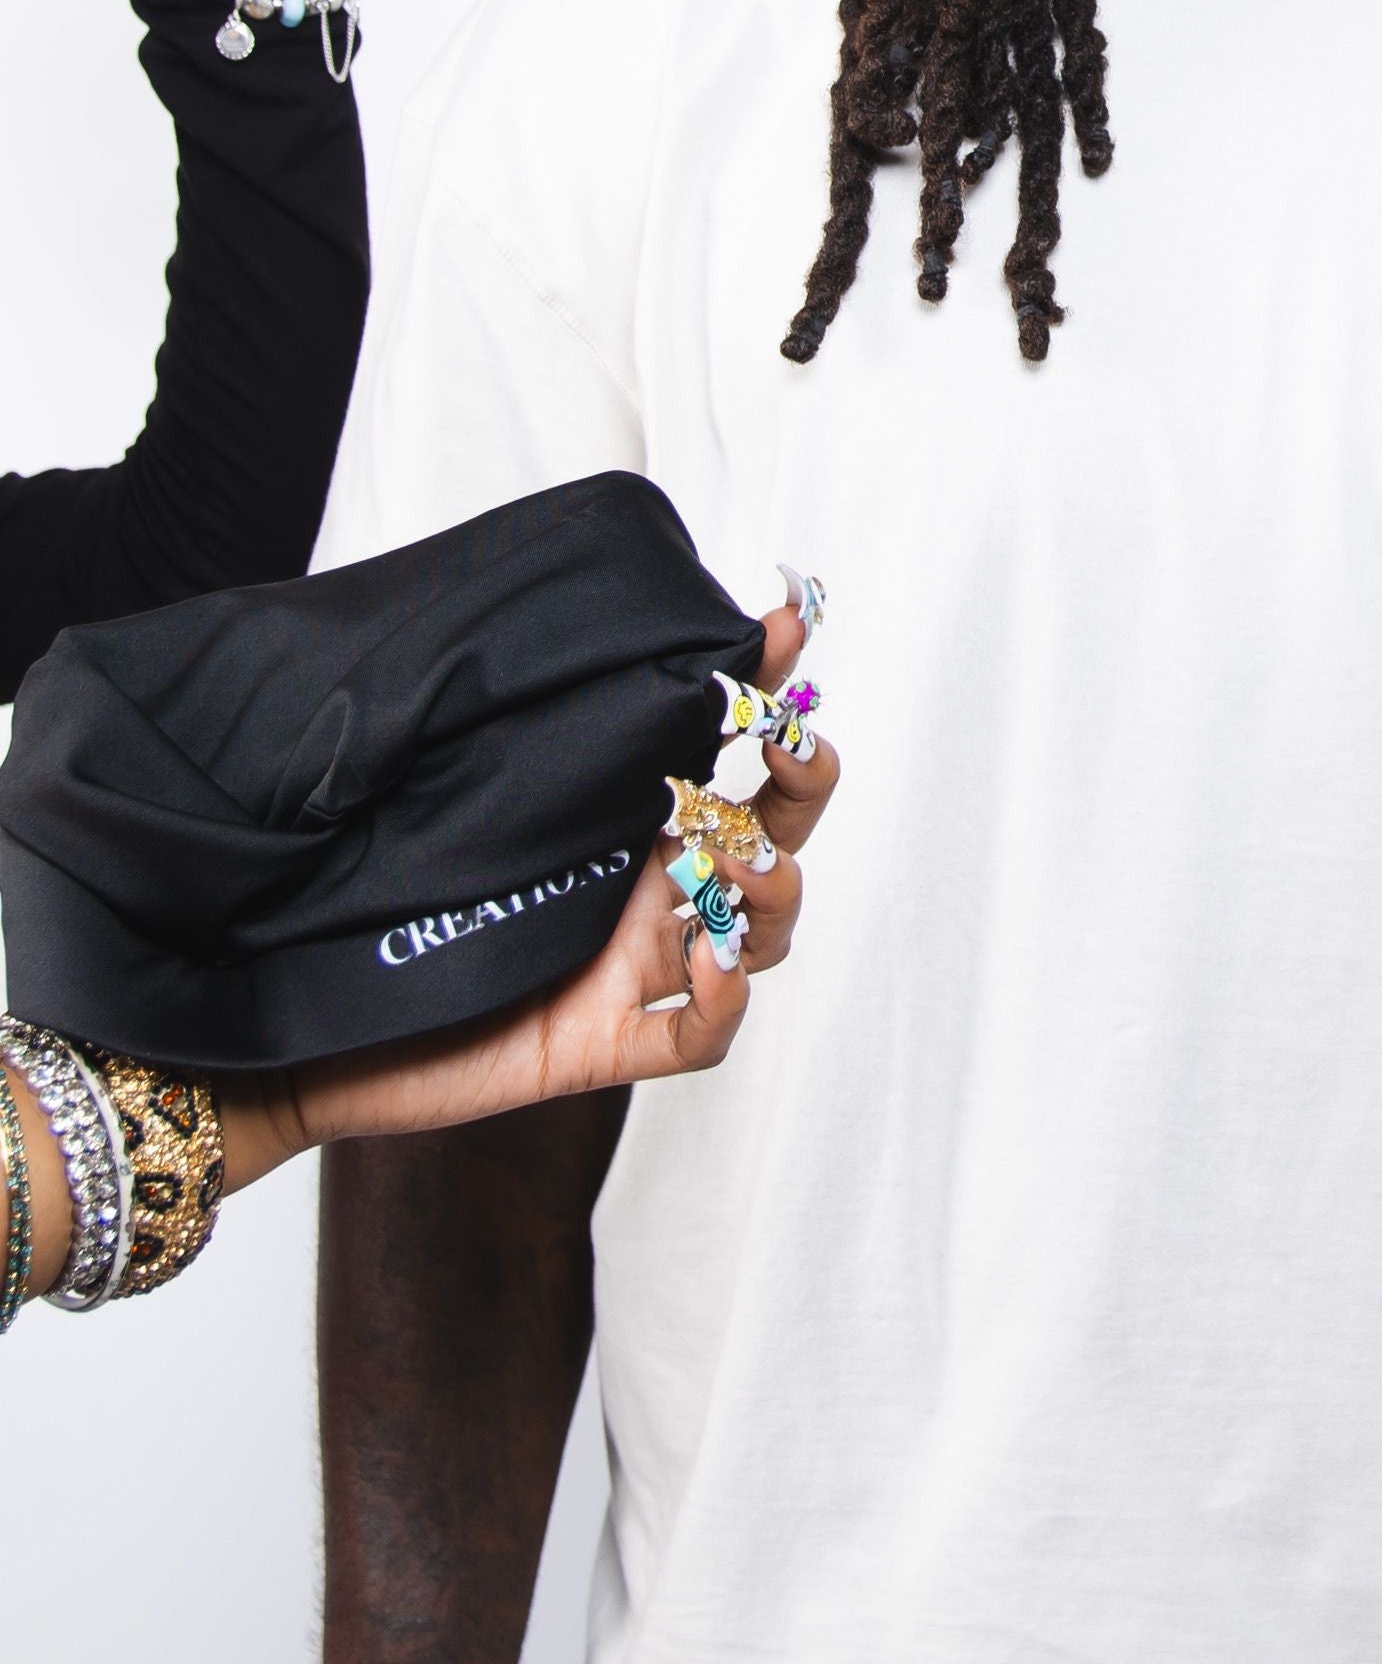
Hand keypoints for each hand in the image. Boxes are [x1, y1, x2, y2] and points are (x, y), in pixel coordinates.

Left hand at [223, 600, 836, 1190]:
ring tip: (739, 865)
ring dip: (771, 893)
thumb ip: (493, 720)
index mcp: (610, 814)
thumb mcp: (433, 785)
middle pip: (766, 834)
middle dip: (801, 784)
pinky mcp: (597, 1044)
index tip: (779, 631)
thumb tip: (521, 619)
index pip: (714, 748)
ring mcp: (625, 966)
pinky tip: (708, 963)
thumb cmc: (357, 896)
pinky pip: (693, 1034)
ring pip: (752, 932)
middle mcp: (635, 885)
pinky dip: (722, 1002)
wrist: (297, 1018)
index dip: (762, 691)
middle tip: (791, 747)